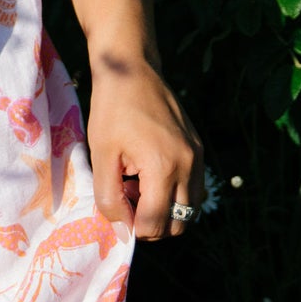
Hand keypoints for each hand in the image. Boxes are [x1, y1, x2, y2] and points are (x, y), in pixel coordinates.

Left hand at [87, 59, 202, 242]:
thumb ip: (109, 197)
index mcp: (163, 167)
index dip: (133, 226)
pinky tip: (150, 173)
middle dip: (151, 222)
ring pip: (190, 210)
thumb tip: (122, 231)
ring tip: (138, 184)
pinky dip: (175, 194)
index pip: (155, 224)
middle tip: (127, 196)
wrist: (132, 70)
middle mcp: (188, 166)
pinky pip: (194, 190)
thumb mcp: (100, 154)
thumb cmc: (111, 110)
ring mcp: (198, 158)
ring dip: (165, 209)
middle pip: (178, 224)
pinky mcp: (199, 150)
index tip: (117, 206)